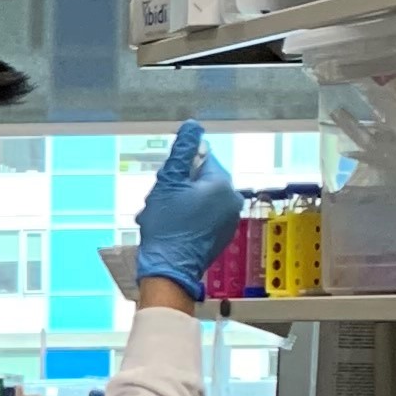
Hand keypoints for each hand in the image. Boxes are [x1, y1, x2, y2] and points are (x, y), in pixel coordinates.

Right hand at [134, 119, 240, 296]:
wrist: (170, 268)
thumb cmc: (167, 226)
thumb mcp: (167, 183)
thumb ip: (181, 152)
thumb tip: (192, 126)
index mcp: (222, 184)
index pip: (203, 159)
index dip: (181, 168)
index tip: (168, 184)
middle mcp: (232, 200)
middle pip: (203, 179)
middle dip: (181, 186)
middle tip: (164, 202)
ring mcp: (230, 219)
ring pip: (204, 198)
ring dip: (185, 202)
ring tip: (167, 217)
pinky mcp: (223, 235)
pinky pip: (208, 216)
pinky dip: (192, 217)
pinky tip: (176, 228)